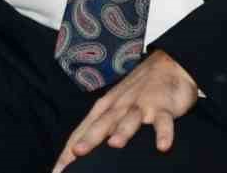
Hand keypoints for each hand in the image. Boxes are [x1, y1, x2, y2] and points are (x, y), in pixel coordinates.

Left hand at [52, 51, 198, 170]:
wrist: (168, 64)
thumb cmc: (138, 90)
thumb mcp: (115, 106)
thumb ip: (100, 127)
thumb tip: (78, 152)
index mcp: (105, 107)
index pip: (83, 129)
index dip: (70, 149)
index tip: (58, 170)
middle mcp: (120, 106)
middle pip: (103, 123)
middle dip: (90, 138)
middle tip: (78, 152)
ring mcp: (141, 105)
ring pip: (130, 119)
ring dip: (123, 130)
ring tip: (115, 144)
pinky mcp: (163, 107)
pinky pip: (163, 121)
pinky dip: (163, 133)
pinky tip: (162, 147)